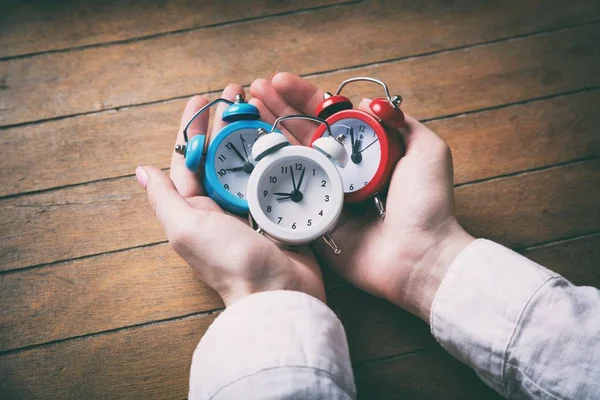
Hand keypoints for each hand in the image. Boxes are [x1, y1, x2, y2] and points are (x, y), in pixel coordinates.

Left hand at [135, 84, 325, 306]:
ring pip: (251, 158)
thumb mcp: (187, 228)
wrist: (280, 291)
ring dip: (254, 130)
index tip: (200, 98)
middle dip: (227, 120)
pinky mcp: (281, 207)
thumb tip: (141, 170)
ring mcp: (254, 204)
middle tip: (237, 90)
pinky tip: (284, 132)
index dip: (193, 127)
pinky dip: (279, 151)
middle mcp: (224, 203)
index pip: (190, 158)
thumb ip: (166, 198)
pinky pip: (277, 172)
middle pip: (223, 152)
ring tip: (261, 103)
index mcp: (197, 206)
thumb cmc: (230, 262)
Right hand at [250, 73, 473, 320]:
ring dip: (266, 132)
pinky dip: (266, 174)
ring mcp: (324, 196)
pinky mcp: (312, 221)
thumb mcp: (427, 151)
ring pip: (290, 158)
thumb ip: (402, 123)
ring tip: (246, 108)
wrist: (420, 255)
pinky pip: (286, 196)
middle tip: (255, 88)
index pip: (328, 117)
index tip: (281, 80)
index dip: (304, 98)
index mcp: (365, 153)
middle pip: (302, 133)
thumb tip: (365, 101)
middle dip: (278, 109)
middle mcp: (341, 171)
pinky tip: (248, 151)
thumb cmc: (427, 204)